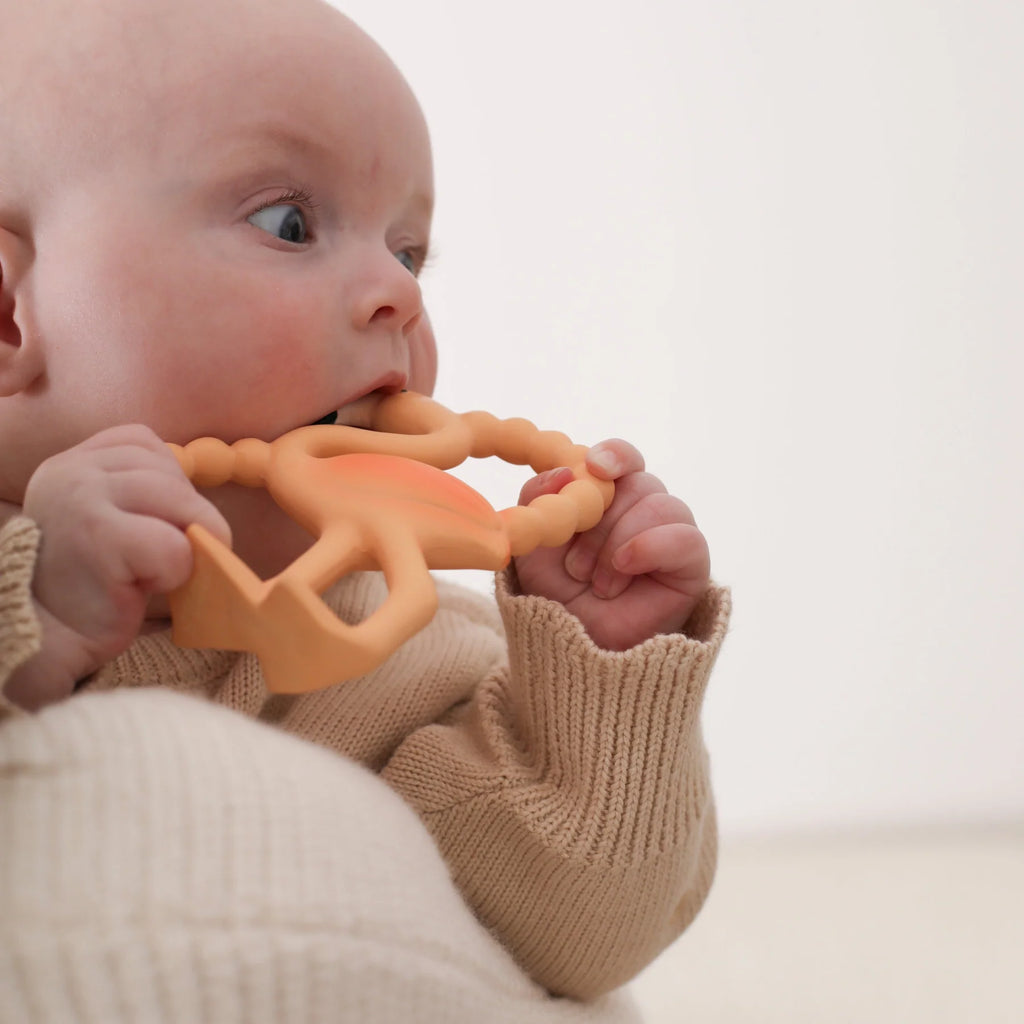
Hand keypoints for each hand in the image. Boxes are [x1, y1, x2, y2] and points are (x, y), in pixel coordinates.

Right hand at [5, 425, 229, 708]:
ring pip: (182, 504)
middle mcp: (72, 471)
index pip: (146, 444)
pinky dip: (175, 572)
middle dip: (186, 519)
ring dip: (184, 547)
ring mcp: (82, 499)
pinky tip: (139, 587)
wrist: (47, 638)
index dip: (167, 484)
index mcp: (73, 461)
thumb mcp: (109, 516)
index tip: (149, 524)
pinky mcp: (98, 537)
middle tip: (156, 559)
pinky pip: (176, 546)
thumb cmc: (91, 581)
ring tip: (148, 572)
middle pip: (171, 475)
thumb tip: (206, 505)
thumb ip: (144, 492)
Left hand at [513, 439, 709, 650]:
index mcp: (608, 500)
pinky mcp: (691, 565)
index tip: (594, 466)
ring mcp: (669, 536)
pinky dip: (651, 545)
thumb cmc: (557, 599)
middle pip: (638, 482)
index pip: (621, 460)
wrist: (577, 652)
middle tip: (574, 567)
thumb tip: (566, 471)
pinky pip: (686, 537)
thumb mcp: (534, 547)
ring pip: (660, 504)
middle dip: (600, 522)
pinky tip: (625, 565)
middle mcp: (643, 511)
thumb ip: (540, 501)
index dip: (613, 455)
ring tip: (598, 583)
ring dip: (618, 541)